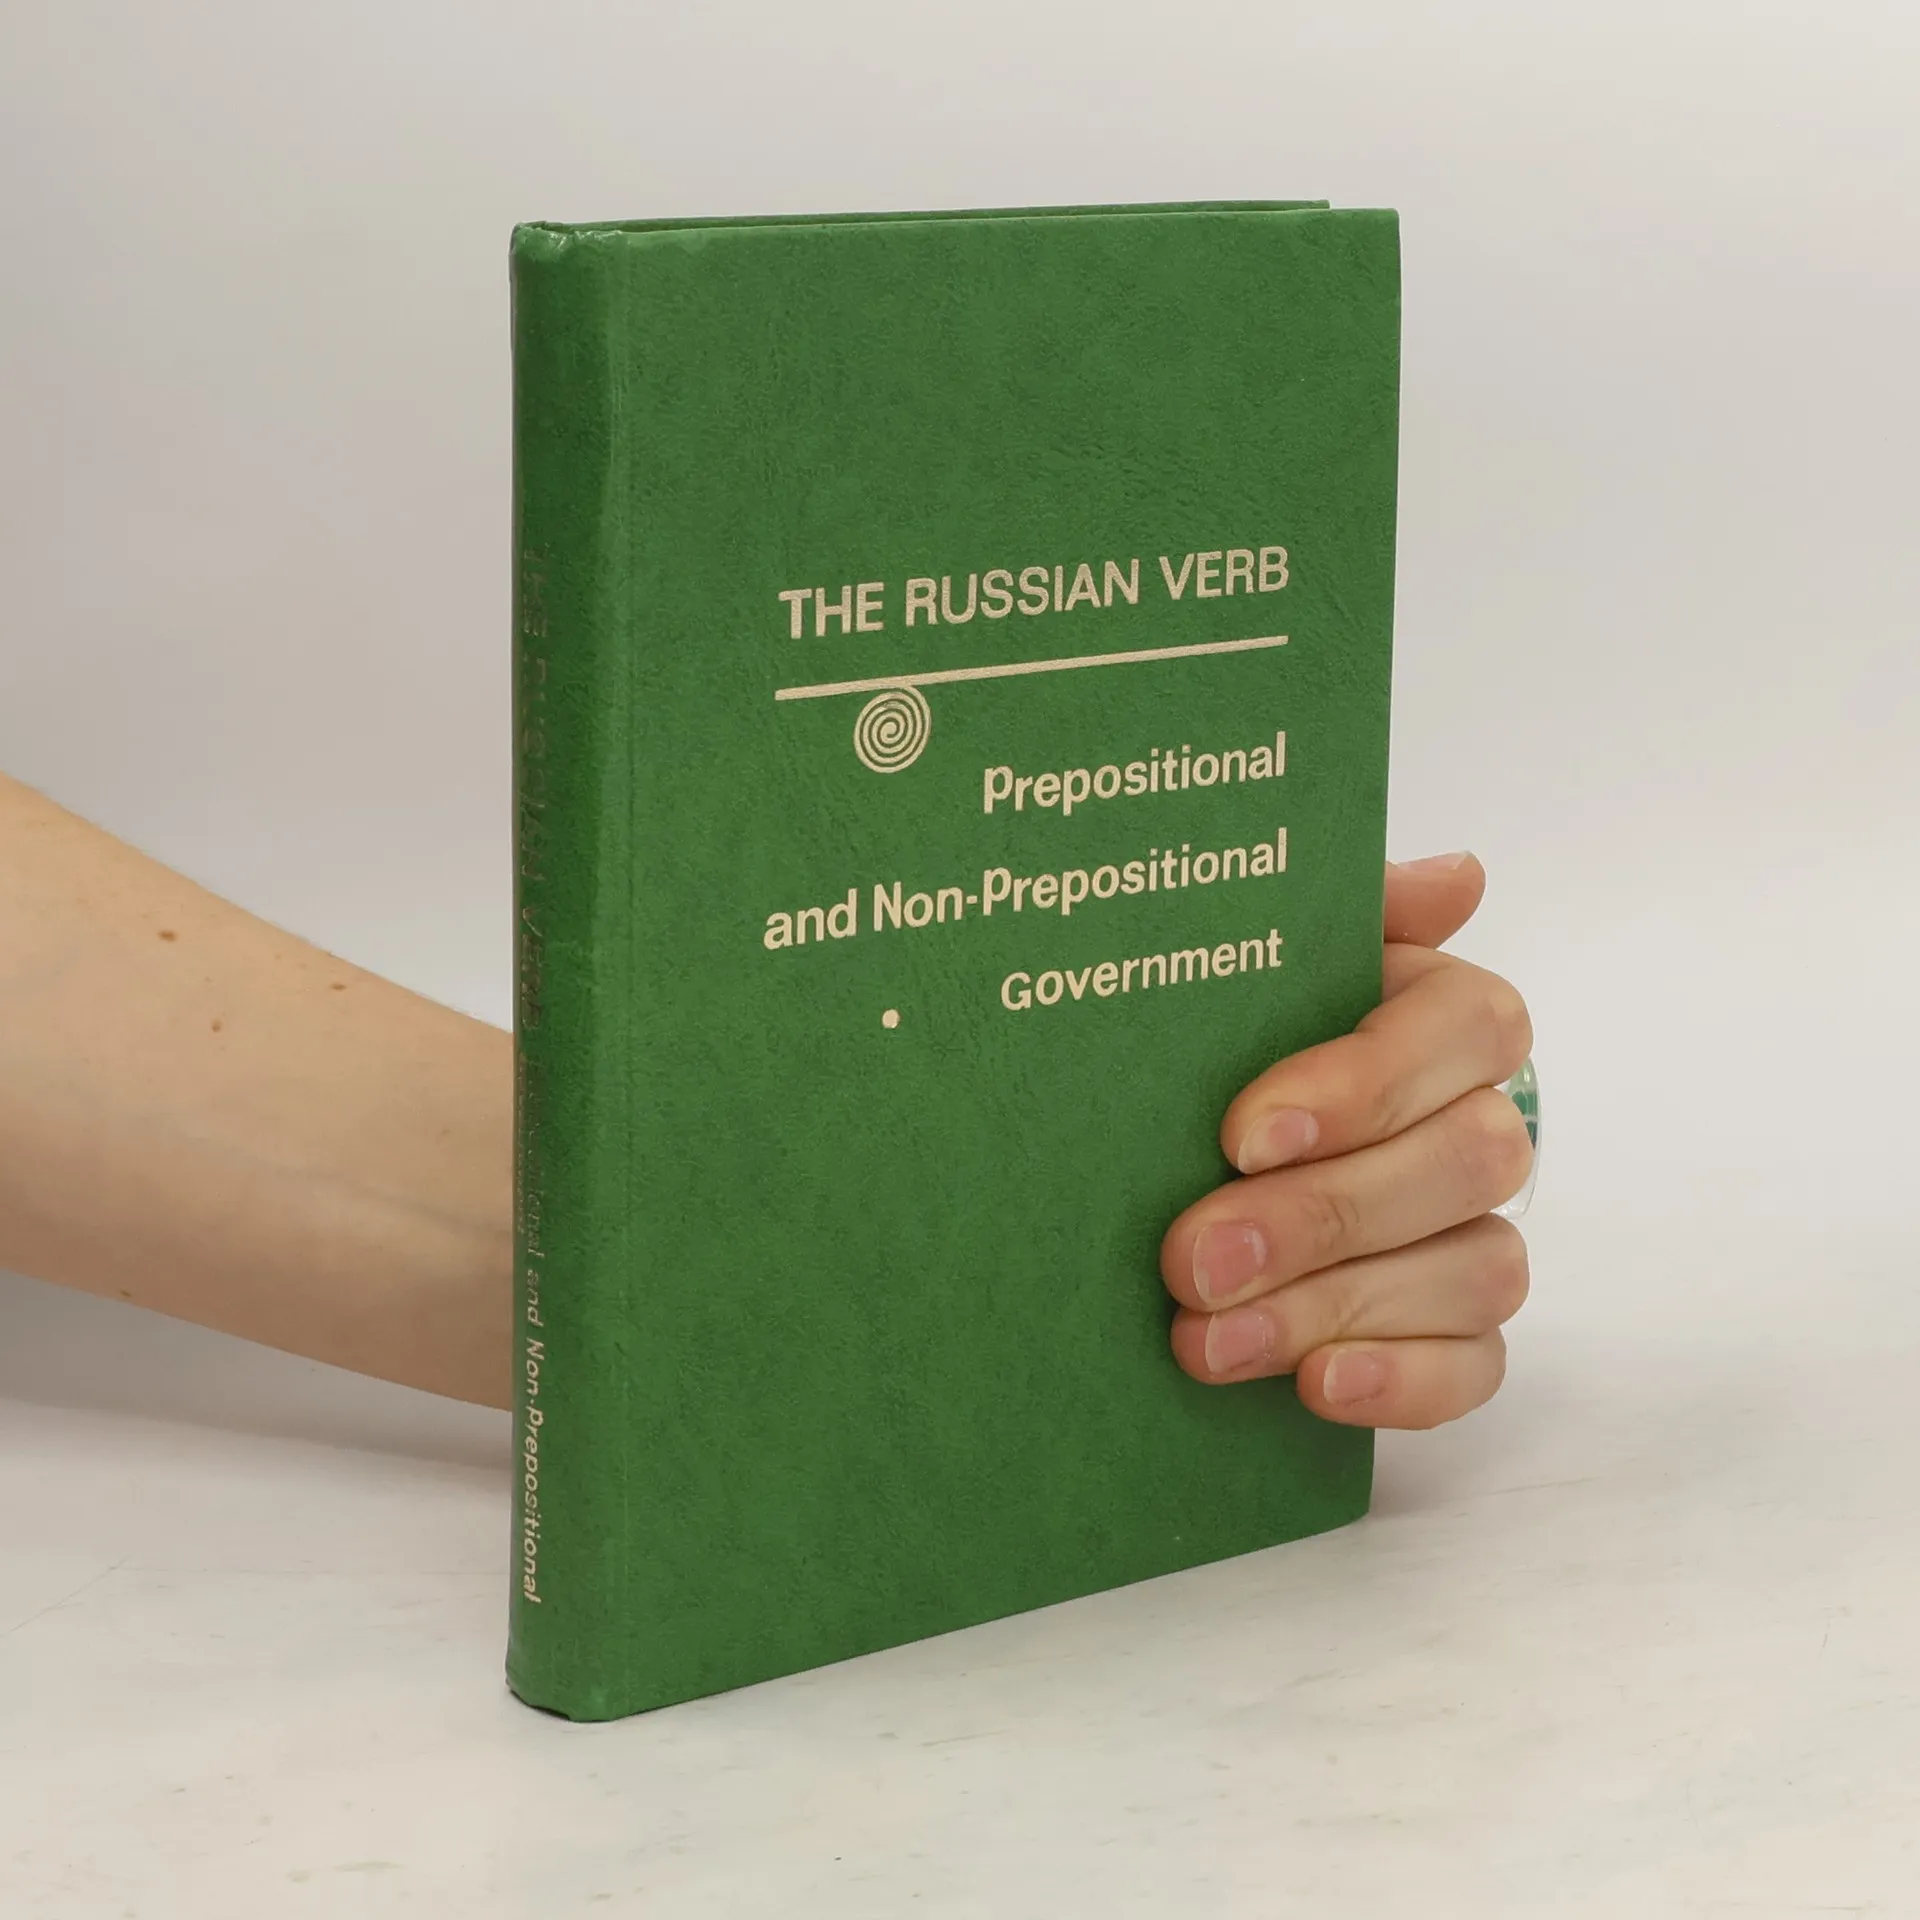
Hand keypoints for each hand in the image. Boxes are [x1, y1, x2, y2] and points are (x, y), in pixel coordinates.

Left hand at [1159, 852, 1532, 1428]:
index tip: (1241, 1133)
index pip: (1470, 1027)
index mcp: (1442, 1014)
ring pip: (1477, 1269)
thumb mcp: (1257, 963)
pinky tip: (1313, 1387)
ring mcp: (1478, 1230)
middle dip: (1321, 1216)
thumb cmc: (1226, 1042)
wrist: (1182, 1154)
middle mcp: (1481, 1118)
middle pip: (1467, 1161)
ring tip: (1206, 1337)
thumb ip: (1344, 910)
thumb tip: (1459, 876)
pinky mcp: (1460, 1330)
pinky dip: (1402, 1381)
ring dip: (1335, 1308)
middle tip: (1192, 1257)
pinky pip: (1479, 1365)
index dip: (1366, 1084)